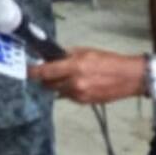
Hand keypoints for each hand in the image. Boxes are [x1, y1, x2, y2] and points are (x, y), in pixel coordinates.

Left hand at [28, 48, 145, 103]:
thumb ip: (66, 55)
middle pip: (47, 84)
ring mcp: (79, 94)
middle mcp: (74, 82)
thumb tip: (50, 57)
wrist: (129, 78)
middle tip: (48, 71)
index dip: (32, 72)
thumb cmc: (109, 61)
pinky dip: (68, 90)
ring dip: (57, 84)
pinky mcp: (84, 102)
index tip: (26, 70)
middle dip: (44, 78)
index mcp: (74, 66)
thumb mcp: (86, 51)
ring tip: (68, 76)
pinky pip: (68, 96)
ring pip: (56, 91)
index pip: (44, 72)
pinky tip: (78, 83)